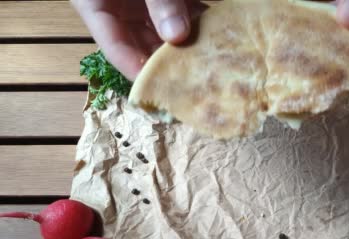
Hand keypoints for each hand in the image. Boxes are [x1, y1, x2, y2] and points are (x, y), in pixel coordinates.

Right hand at [71, 0, 204, 79]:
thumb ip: (159, 0)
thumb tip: (178, 36)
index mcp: (97, 5)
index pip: (116, 49)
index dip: (138, 71)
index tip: (162, 90)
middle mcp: (122, 7)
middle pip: (145, 43)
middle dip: (170, 61)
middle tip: (196, 81)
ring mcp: (146, 1)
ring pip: (167, 29)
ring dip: (190, 43)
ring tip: (214, 62)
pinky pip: (184, 10)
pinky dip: (201, 20)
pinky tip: (222, 32)